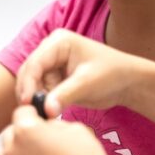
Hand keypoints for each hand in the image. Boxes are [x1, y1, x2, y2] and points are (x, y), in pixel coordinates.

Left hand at [0, 106, 110, 154]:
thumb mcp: (72, 127)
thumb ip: (52, 124)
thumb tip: (45, 127)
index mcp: (26, 129)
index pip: (21, 112)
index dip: (32, 114)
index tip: (37, 119)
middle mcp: (13, 149)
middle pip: (9, 133)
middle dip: (22, 134)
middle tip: (39, 142)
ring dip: (15, 154)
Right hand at [16, 29, 144, 116]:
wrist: (127, 82)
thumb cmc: (112, 73)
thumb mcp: (87, 83)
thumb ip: (64, 95)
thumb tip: (46, 110)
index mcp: (59, 41)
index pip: (35, 62)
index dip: (28, 83)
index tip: (27, 103)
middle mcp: (52, 50)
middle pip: (29, 72)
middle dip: (30, 92)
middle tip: (34, 113)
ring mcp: (53, 64)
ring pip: (33, 84)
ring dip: (38, 99)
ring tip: (49, 113)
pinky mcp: (56, 78)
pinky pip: (42, 91)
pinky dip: (44, 102)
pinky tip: (52, 111)